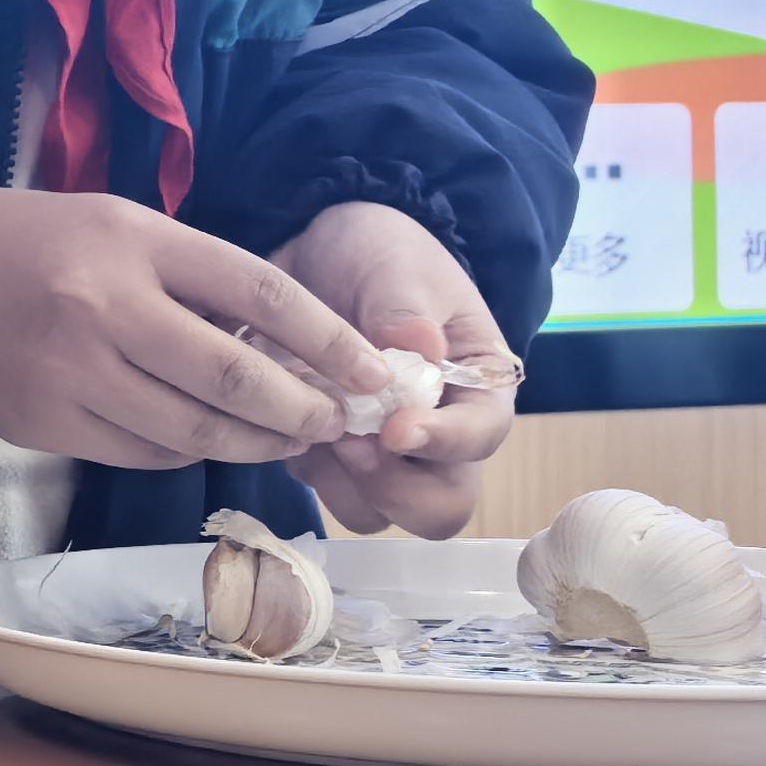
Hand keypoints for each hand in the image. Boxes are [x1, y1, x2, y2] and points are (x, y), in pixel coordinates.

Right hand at [0, 187, 387, 471]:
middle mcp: (106, 307)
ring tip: (283, 439)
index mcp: (133, 242)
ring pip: (194, 427)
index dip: (327, 339)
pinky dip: (186, 449)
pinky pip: (143, 450)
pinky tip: (201, 438)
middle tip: (332, 421)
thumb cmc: (21, 242)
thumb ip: (190, 275)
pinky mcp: (47, 422)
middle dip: (300, 408)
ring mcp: (74, 372)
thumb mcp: (113, 225)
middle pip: (235, 376)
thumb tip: (281, 343)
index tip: (370, 372)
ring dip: (252, 441)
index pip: (259, 293)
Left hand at [274, 200, 510, 538]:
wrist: (322, 252)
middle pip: (440, 506)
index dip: (443, 444)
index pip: (481, 437)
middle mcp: (439, 434)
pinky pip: (321, 489)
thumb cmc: (381, 255)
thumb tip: (420, 348)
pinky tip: (284, 415)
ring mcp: (385, 453)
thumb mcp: (397, 265)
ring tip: (312, 425)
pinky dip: (302, 464)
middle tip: (348, 442)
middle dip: (394, 488)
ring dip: (341, 483)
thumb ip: (406, 306)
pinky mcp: (332, 454)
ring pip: (376, 512)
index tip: (395, 430)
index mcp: (477, 387)